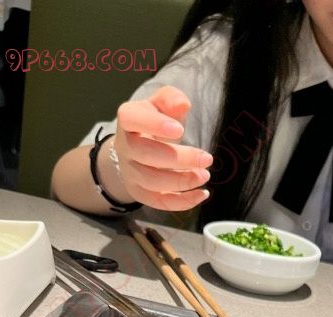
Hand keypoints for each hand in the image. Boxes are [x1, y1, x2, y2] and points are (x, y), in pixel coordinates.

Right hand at [112, 86, 212, 210]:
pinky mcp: (140, 192)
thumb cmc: (154, 122)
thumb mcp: (161, 104)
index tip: (180, 130)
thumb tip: (183, 104)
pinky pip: (158, 202)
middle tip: (207, 159)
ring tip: (204, 175)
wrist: (137, 148)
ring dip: (182, 181)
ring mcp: (130, 172)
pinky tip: (202, 194)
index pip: (131, 118)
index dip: (154, 124)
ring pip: (152, 181)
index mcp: (128, 119)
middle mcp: (125, 146)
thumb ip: (171, 99)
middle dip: (180, 159)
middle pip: (146, 155)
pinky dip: (182, 202)